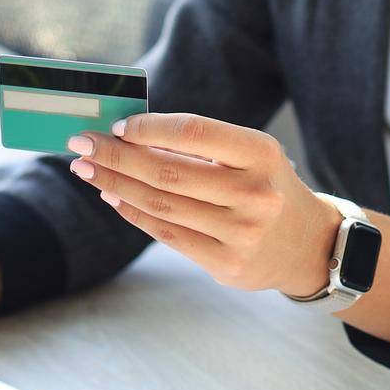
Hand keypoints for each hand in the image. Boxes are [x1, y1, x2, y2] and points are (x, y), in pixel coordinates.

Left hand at [66, 113, 342, 296]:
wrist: (306, 244)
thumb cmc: (265, 185)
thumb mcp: (251, 155)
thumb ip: (200, 146)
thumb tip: (127, 134)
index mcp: (261, 153)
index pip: (195, 132)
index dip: (150, 128)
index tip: (116, 125)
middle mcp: (254, 193)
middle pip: (169, 172)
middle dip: (117, 156)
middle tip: (82, 143)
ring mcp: (241, 232)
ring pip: (162, 205)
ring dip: (116, 184)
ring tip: (88, 169)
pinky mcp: (227, 264)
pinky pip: (167, 235)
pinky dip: (134, 214)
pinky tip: (113, 197)